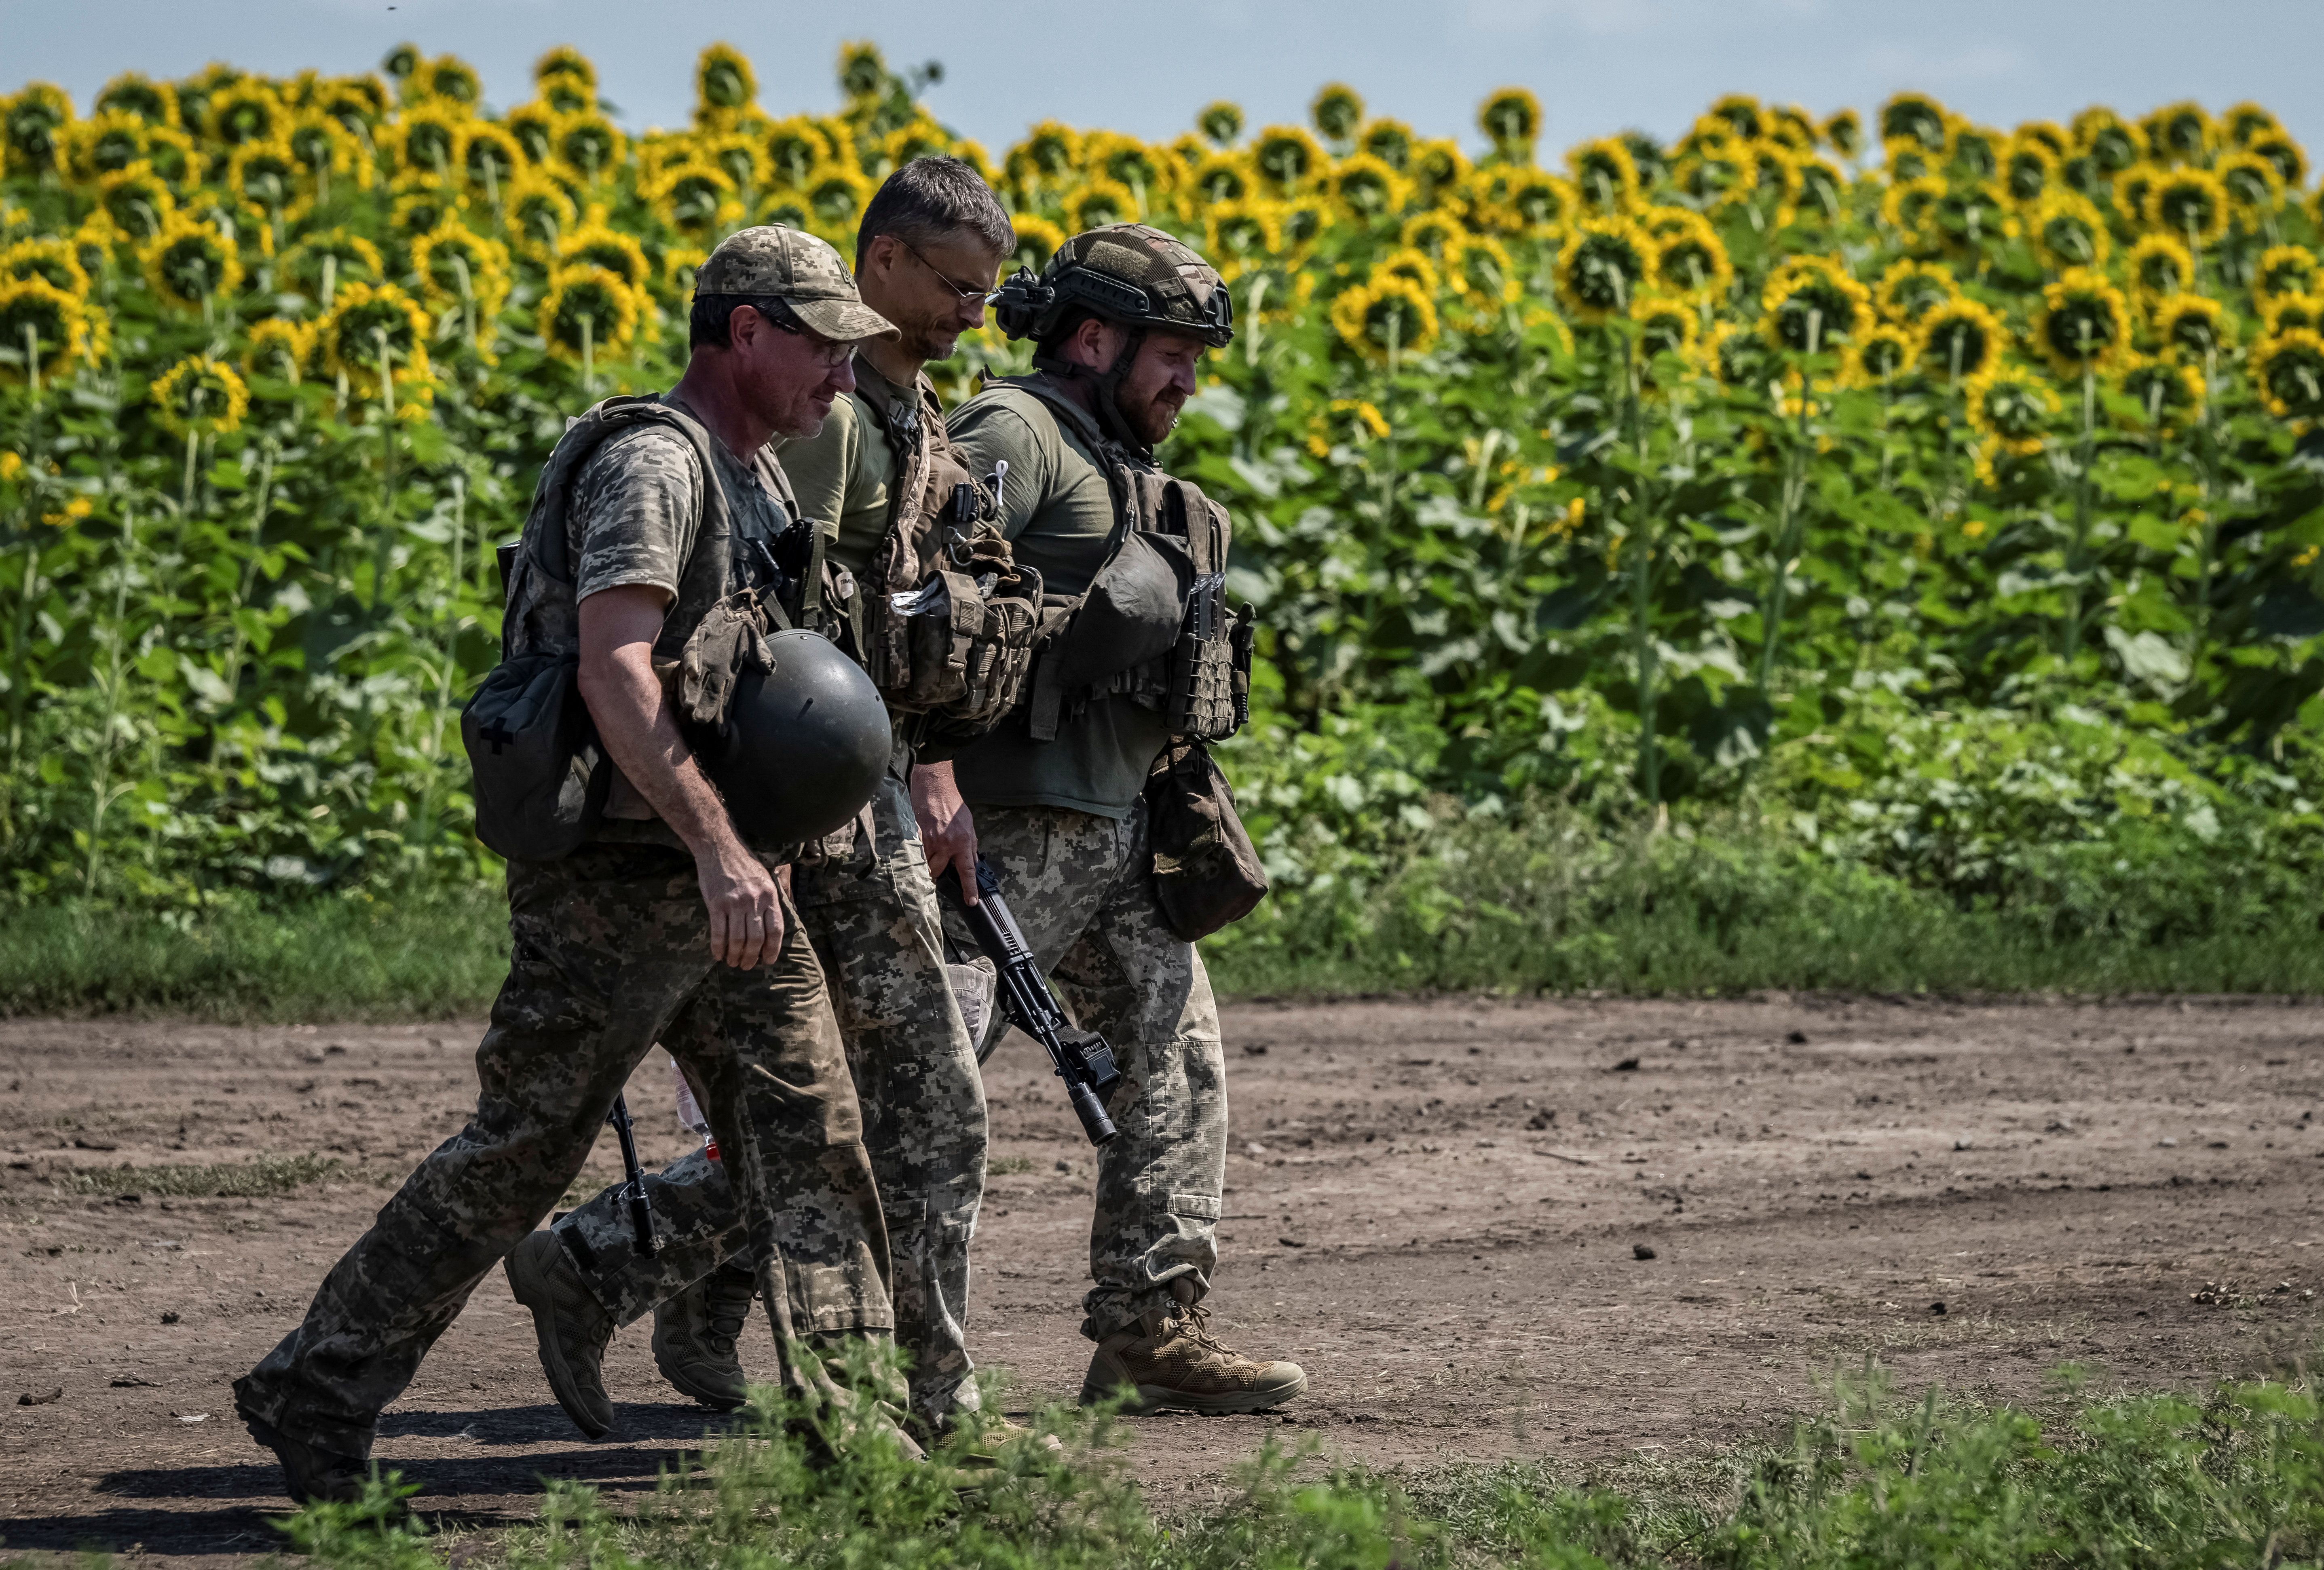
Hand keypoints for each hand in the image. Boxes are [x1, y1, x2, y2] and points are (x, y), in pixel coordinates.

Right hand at [697, 838, 784, 967]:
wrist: (719, 848)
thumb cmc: (744, 864)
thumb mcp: (766, 879)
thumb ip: (771, 901)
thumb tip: (775, 926)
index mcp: (769, 896)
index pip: (775, 930)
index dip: (773, 949)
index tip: (768, 961)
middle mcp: (754, 901)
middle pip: (756, 939)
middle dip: (752, 957)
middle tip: (748, 966)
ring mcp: (734, 903)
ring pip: (737, 939)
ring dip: (736, 955)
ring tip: (733, 963)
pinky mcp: (716, 904)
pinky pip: (718, 932)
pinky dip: (718, 947)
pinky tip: (718, 955)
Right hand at [912, 759, 979, 904]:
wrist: (934, 788)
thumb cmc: (953, 805)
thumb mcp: (969, 825)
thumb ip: (970, 845)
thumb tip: (972, 862)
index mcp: (961, 842)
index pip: (967, 871)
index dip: (969, 888)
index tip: (971, 901)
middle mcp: (945, 844)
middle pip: (938, 872)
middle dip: (938, 874)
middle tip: (938, 868)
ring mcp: (929, 841)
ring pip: (925, 864)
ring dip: (927, 864)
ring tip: (928, 855)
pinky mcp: (916, 836)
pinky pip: (916, 853)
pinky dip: (918, 854)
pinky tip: (919, 848)